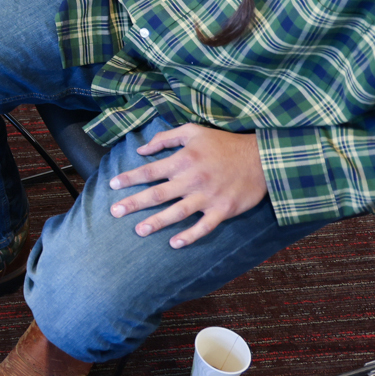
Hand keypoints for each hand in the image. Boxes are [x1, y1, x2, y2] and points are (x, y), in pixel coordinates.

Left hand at [107, 124, 267, 248]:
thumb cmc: (224, 144)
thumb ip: (166, 138)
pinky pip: (204, 226)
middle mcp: (191, 180)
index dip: (129, 178)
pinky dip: (189, 235)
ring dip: (156, 222)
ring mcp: (207, 197)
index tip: (112, 185)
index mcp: (183, 161)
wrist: (261, 158)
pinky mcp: (223, 210)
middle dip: (134, 203)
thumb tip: (142, 149)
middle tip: (115, 212)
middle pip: (157, 194)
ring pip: (176, 212)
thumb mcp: (194, 132)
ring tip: (139, 230)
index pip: (149, 171)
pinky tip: (175, 243)